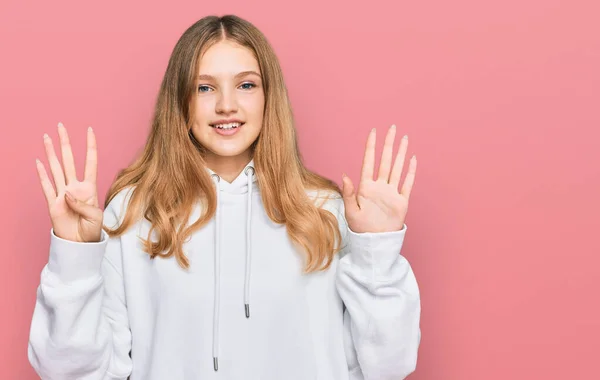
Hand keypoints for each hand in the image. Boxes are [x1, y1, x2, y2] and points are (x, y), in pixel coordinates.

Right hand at [36, 122, 102, 242]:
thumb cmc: (92, 230)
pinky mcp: (53, 203)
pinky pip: (47, 186)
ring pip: (56, 168)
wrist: (80, 244)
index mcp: (90, 188)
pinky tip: (39, 162)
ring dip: (51, 153)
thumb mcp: (95, 216)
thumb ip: (83, 204)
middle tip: (60, 126)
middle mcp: (75, 187)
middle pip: (70, 160)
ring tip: (46, 137)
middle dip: (65, 143)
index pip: (91, 162)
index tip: (90, 130)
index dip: (91, 146)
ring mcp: (63, 193)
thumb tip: (67, 193)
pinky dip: (42, 174)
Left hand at [341, 124, 416, 232]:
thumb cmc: (360, 228)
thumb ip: (349, 194)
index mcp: (366, 187)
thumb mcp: (351, 211)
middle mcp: (380, 186)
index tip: (373, 132)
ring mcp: (391, 192)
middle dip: (388, 144)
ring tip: (404, 138)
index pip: (369, 162)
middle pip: (385, 161)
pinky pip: (407, 183)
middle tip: (392, 128)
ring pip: (397, 168)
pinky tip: (412, 159)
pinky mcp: (401, 201)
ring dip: (400, 153)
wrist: (375, 242)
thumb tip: (345, 175)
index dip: (371, 147)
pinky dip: (410, 172)